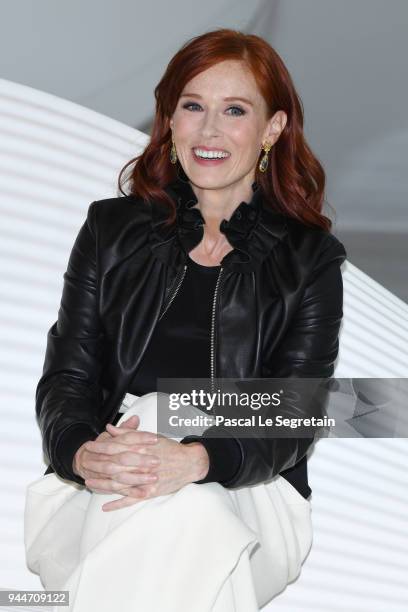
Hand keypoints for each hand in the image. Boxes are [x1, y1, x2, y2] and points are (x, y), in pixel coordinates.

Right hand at [73, 415, 157, 488]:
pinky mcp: (107, 485)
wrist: (81, 462)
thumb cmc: (102, 448)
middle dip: (140, 460)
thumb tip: (135, 418)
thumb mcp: (111, 436)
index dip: (141, 438)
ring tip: (153, 477)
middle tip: (156, 460)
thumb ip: (125, 429)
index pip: (127, 438)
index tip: (155, 438)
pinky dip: (130, 493)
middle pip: (124, 458)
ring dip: (138, 477)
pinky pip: (119, 490)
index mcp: (111, 443)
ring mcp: (106, 473)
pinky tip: (144, 493)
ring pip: (121, 476)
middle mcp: (108, 457)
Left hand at [84, 421, 209, 511]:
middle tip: (83, 464)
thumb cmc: (169, 449)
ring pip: (119, 483)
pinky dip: (118, 504)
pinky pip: (131, 499)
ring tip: (89, 483)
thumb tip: (110, 428)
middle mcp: (141, 464)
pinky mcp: (149, 493)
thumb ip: (129, 433)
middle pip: (114, 465)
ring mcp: (145, 480)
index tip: (88, 446)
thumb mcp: (150, 437)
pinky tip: (105, 506)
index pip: (115, 447)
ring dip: (102, 484)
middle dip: (97, 465)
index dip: (100, 447)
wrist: (188, 463)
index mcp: (141, 449)